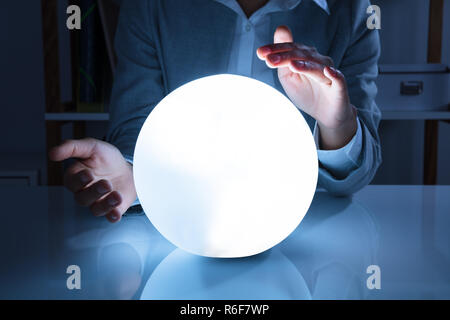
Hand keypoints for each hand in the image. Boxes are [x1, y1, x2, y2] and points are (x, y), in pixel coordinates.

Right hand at [49, 138, 136, 222]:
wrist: (131, 168)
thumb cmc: (107, 159)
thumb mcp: (91, 147)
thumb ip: (72, 147)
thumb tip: (52, 153)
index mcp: (77, 178)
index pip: (71, 183)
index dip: (79, 180)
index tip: (88, 174)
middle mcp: (86, 192)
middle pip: (82, 198)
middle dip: (94, 192)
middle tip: (106, 183)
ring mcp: (99, 202)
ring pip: (95, 210)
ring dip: (105, 204)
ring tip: (116, 195)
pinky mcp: (113, 209)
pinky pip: (110, 217)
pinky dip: (112, 216)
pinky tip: (116, 212)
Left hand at [257, 26, 356, 149]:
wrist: (326, 114)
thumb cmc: (307, 93)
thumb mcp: (289, 77)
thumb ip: (282, 59)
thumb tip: (279, 31)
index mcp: (305, 57)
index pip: (290, 49)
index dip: (275, 49)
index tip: (260, 53)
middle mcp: (318, 60)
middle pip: (301, 55)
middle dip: (284, 56)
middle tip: (269, 59)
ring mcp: (329, 72)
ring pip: (316, 66)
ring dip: (303, 65)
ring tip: (291, 65)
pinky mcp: (339, 86)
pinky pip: (338, 78)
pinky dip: (334, 74)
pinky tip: (328, 71)